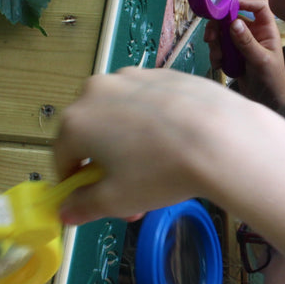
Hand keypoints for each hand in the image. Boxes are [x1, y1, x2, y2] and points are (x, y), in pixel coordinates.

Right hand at [53, 68, 270, 225]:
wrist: (222, 138)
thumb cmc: (161, 172)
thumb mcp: (117, 200)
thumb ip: (84, 205)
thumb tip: (65, 211)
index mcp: (75, 122)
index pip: (62, 158)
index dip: (76, 184)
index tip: (95, 201)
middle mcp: (96, 91)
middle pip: (91, 133)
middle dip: (105, 164)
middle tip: (131, 193)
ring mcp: (132, 77)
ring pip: (119, 116)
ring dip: (128, 143)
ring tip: (158, 169)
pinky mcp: (163, 73)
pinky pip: (147, 102)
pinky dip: (153, 122)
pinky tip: (177, 142)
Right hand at [204, 0, 284, 107]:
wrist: (266, 101)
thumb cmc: (271, 80)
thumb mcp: (260, 60)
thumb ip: (247, 42)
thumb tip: (234, 23)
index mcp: (266, 30)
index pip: (259, 6)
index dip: (245, 1)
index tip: (228, 7)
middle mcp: (254, 33)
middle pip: (233, 18)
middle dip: (219, 27)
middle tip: (211, 38)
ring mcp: (242, 43)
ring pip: (222, 33)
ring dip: (216, 44)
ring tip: (218, 58)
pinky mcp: (233, 54)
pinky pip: (219, 48)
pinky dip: (216, 55)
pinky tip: (219, 65)